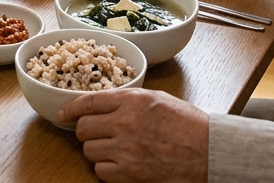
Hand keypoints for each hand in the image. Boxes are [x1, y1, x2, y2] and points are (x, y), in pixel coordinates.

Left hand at [58, 89, 209, 182]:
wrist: (209, 151)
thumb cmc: (189, 125)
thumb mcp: (158, 99)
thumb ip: (129, 100)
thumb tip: (105, 104)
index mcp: (132, 101)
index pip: (88, 102)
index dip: (71, 109)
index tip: (64, 114)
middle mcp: (125, 123)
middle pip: (83, 128)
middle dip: (86, 131)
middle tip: (96, 134)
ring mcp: (126, 149)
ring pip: (88, 150)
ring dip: (97, 150)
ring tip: (114, 149)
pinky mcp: (130, 173)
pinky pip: (100, 171)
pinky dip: (106, 169)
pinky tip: (120, 163)